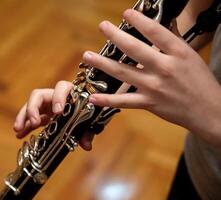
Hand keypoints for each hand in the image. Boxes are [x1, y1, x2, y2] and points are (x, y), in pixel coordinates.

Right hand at [13, 81, 94, 150]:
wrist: (87, 114)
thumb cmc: (89, 113)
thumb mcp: (89, 122)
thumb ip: (87, 132)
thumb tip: (86, 145)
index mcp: (69, 94)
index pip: (62, 87)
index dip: (59, 97)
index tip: (57, 111)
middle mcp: (55, 97)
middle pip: (39, 95)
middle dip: (33, 108)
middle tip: (34, 123)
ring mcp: (47, 106)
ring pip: (30, 106)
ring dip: (23, 117)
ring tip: (17, 129)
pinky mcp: (42, 115)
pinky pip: (30, 119)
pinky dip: (24, 126)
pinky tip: (19, 135)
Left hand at [83, 9, 220, 145]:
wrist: (208, 111)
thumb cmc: (200, 82)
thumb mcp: (190, 56)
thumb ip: (174, 39)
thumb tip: (165, 22)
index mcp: (178, 53)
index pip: (156, 32)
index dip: (139, 21)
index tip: (126, 14)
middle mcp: (164, 68)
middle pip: (134, 49)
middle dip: (115, 36)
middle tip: (102, 27)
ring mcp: (154, 87)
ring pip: (123, 73)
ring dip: (102, 64)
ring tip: (87, 56)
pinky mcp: (148, 103)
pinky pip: (123, 101)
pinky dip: (107, 100)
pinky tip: (92, 97)